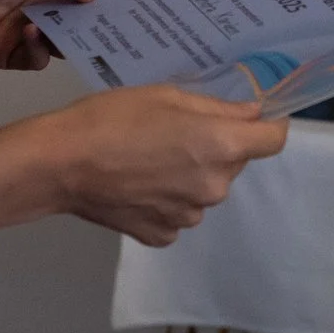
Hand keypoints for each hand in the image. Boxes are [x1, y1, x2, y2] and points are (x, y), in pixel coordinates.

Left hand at [0, 0, 114, 70]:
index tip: (143, 1)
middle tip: (122, 30)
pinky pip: (37, 59)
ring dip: (71, 38)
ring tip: (68, 30)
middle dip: (103, 22)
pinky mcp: (6, 52)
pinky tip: (32, 34)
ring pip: (66, 41)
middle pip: (85, 16)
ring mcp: (25, 27)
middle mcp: (42, 1)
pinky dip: (41, 51)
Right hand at [37, 85, 289, 245]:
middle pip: (233, 163)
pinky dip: (166, 199)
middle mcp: (214, 187)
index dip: (268, 125)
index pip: (273, 140)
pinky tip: (136, 185)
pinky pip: (178, 213)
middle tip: (174, 131)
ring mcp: (188, 217)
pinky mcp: (162, 236)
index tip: (254, 117)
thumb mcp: (168, 96)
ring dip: (189, 175)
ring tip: (147, 158)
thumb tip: (254, 113)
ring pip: (204, 189)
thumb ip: (218, 108)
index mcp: (221, 146)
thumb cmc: (113, 117)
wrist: (60, 164)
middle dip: (216, 146)